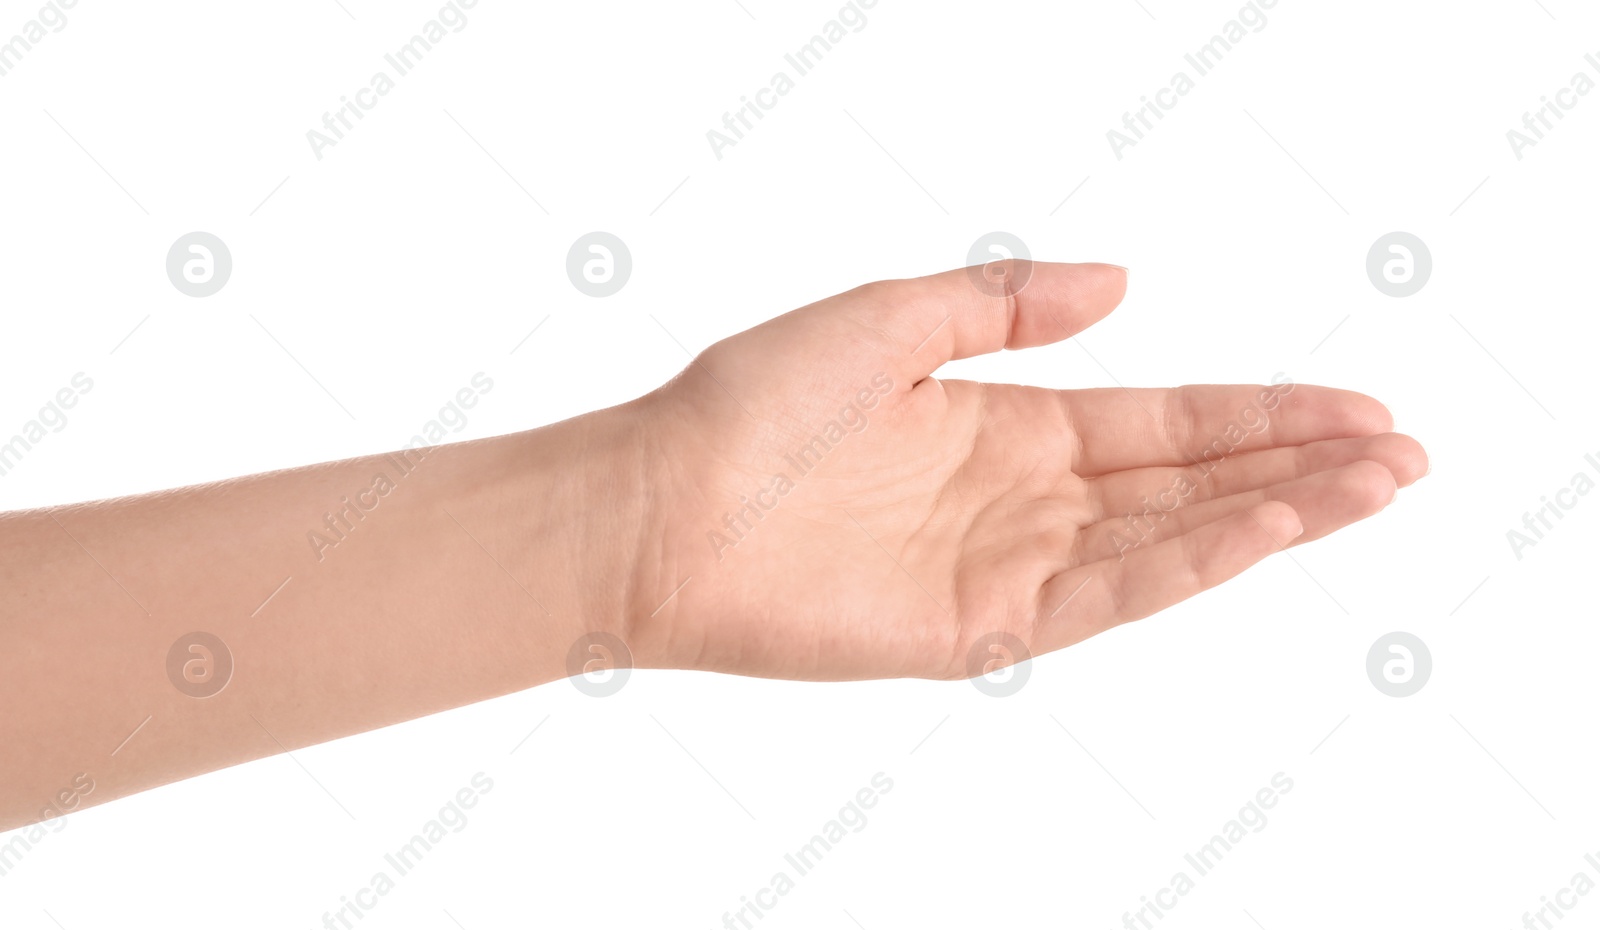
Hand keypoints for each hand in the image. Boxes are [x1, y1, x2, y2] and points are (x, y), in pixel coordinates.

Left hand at [622, 261, 1426, 680]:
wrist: (658, 502)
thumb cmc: (749, 408)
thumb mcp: (886, 318)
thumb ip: (1004, 304)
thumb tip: (1122, 283)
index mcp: (1005, 424)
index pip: (1161, 423)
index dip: (1260, 414)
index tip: (1355, 406)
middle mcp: (1020, 498)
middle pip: (1187, 484)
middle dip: (1296, 467)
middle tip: (1402, 451)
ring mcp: (1005, 566)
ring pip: (1167, 542)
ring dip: (1272, 516)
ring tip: (1370, 486)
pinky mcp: (976, 629)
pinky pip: (1103, 594)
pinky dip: (1188, 564)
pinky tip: (1264, 529)